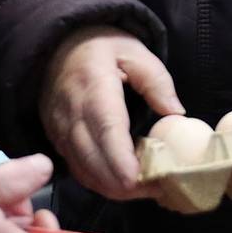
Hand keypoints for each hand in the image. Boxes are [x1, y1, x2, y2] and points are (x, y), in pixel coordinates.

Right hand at [40, 26, 183, 199]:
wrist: (58, 44)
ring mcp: (59, 129)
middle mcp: (71, 113)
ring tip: (144, 187)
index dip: (121, 160)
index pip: (106, 129)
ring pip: (83, 171)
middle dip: (123, 183)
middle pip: (93, 160)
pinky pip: (76, 168)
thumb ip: (156, 80)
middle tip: (156, 188)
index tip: (139, 180)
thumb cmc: (101, 46)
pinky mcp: (55, 139)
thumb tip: (175, 112)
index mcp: (94, 87)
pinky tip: (121, 181)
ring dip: (112, 187)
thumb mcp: (135, 50)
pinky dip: (98, 181)